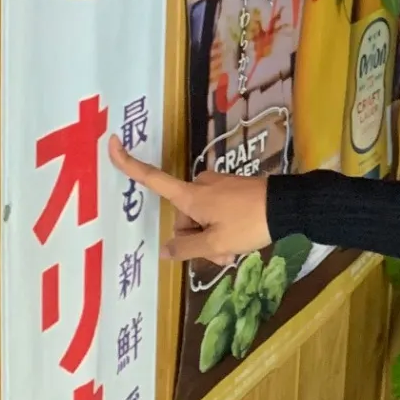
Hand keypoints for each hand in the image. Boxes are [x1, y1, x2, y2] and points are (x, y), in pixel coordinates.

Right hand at [108, 136, 270, 262]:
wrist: (288, 206)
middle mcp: (200, 186)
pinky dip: (224, 230)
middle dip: (197, 238)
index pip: (152, 179)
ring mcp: (218, 186)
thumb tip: (164, 250)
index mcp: (190, 196)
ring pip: (203, 219)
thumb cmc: (248, 224)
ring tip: (233, 253)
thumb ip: (187, 249)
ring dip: (213, 238)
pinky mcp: (233, 189)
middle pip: (183, 217)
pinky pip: (218, 213)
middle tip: (220, 256)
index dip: (129, 163)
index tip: (111, 143)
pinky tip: (240, 243)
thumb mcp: (216, 244)